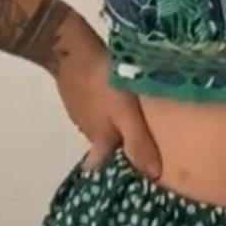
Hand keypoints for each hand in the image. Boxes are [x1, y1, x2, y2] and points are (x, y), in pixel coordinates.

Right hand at [53, 19, 160, 179]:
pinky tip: (121, 93)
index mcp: (100, 140)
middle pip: (104, 144)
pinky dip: (108, 104)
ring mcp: (80, 109)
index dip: (114, 168)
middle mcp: (88, 130)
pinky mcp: (78, 90)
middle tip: (143, 137)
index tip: (128, 169)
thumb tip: (153, 175)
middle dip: (120, 144)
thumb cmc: (102, 85)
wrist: (71, 50)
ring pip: (101, 123)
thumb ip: (138, 142)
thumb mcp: (126, 115)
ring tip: (138, 113)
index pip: (103, 164)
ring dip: (115, 121)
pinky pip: (97, 104)